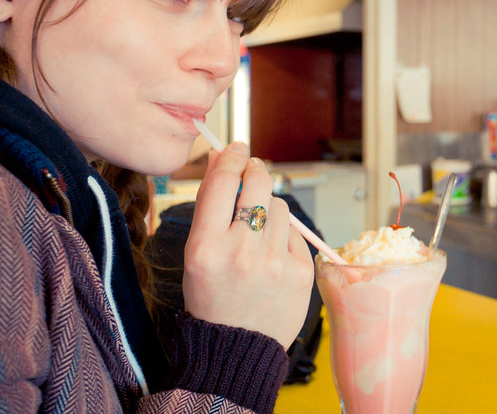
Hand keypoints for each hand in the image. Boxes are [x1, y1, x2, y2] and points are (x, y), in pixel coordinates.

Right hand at [182, 141, 313, 348]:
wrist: (237, 347)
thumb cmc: (212, 296)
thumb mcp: (196, 251)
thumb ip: (210, 202)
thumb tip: (221, 157)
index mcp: (206, 247)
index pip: (224, 182)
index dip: (231, 156)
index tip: (237, 148)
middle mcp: (241, 252)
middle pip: (259, 183)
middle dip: (256, 171)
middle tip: (253, 173)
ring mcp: (275, 262)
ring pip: (280, 205)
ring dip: (269, 209)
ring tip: (259, 234)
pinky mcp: (300, 271)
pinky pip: (295, 232)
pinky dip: (284, 236)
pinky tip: (272, 256)